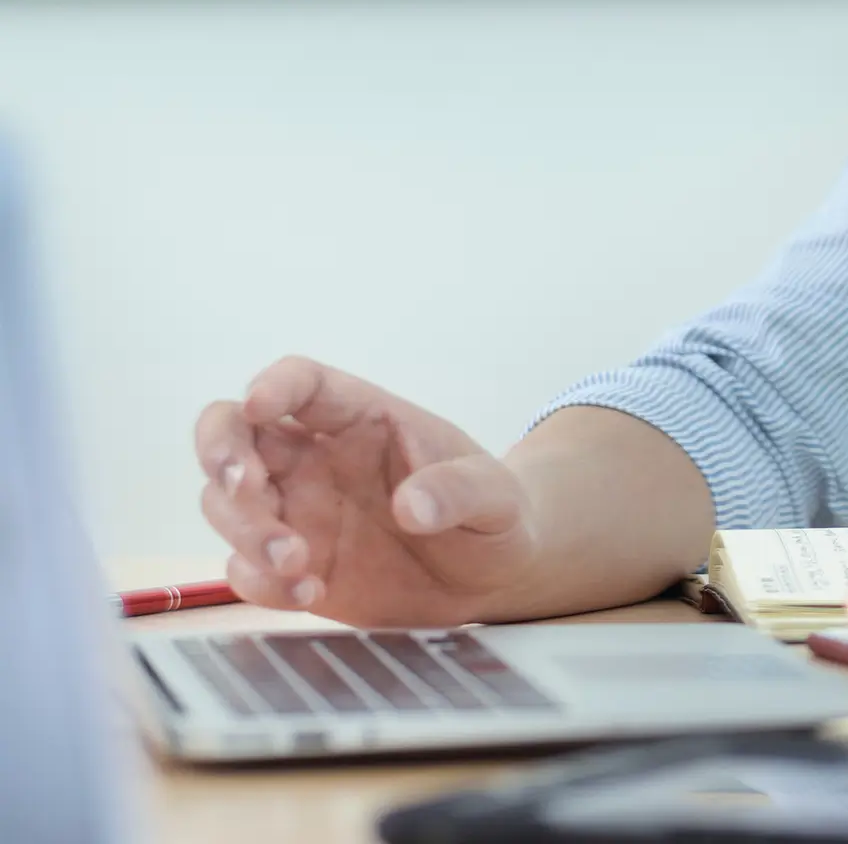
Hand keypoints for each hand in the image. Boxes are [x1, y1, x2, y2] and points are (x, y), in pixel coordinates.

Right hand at [194, 357, 539, 625]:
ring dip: (245, 529)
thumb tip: (411, 506)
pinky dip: (260, 581)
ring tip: (299, 564)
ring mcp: (296, 511)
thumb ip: (462, 490)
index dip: (274, 384)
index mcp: (363, 418)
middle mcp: (315, 457)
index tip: (259, 402)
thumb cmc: (492, 514)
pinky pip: (243, 567)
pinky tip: (309, 594)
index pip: (304, 382)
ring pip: (225, 502)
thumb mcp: (497, 497)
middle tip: (245, 486)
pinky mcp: (290, 567)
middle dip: (221, 452)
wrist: (490, 578)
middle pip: (232, 430)